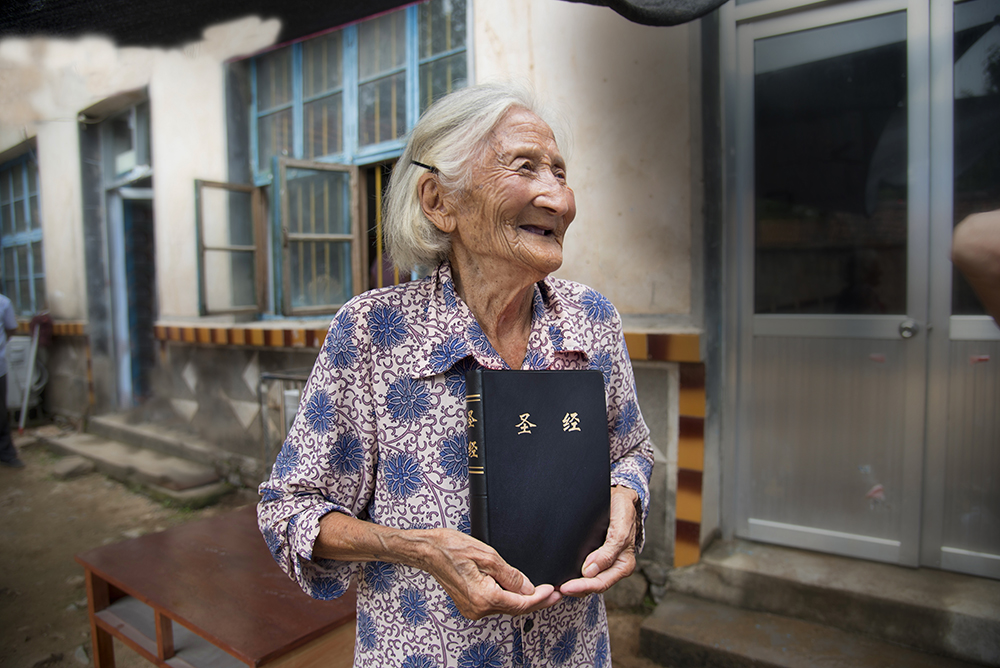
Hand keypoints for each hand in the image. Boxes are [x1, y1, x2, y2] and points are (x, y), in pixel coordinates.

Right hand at [416, 528, 562, 619]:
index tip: (553, 591)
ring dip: (524, 602)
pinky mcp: (469, 605)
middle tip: (556, 595)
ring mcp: (472, 609)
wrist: (428, 551)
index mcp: (484, 597)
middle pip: (515, 609)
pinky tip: (519, 593)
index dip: (540, 597)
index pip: (521, 603)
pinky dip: (509, 600)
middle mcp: (478, 608)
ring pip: (506, 607)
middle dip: (537, 602)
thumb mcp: (487, 555)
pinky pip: (495, 605)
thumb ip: (510, 575)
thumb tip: (528, 588)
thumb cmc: (452, 548)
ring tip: (542, 593)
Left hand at [559, 486, 638, 596]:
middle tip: (555, 589)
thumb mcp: (620, 530)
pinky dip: (574, 576)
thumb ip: (608, 552)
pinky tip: (562, 575)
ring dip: (573, 586)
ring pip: (587, 581)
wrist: (619, 497)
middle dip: (574, 589)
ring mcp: (604, 563)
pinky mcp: (595, 556)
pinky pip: (584, 571)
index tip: (565, 587)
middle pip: (592, 586)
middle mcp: (614, 567)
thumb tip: (589, 572)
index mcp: (623, 565)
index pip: (601, 583)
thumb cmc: (622, 511)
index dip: (583, 587)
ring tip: (554, 586)